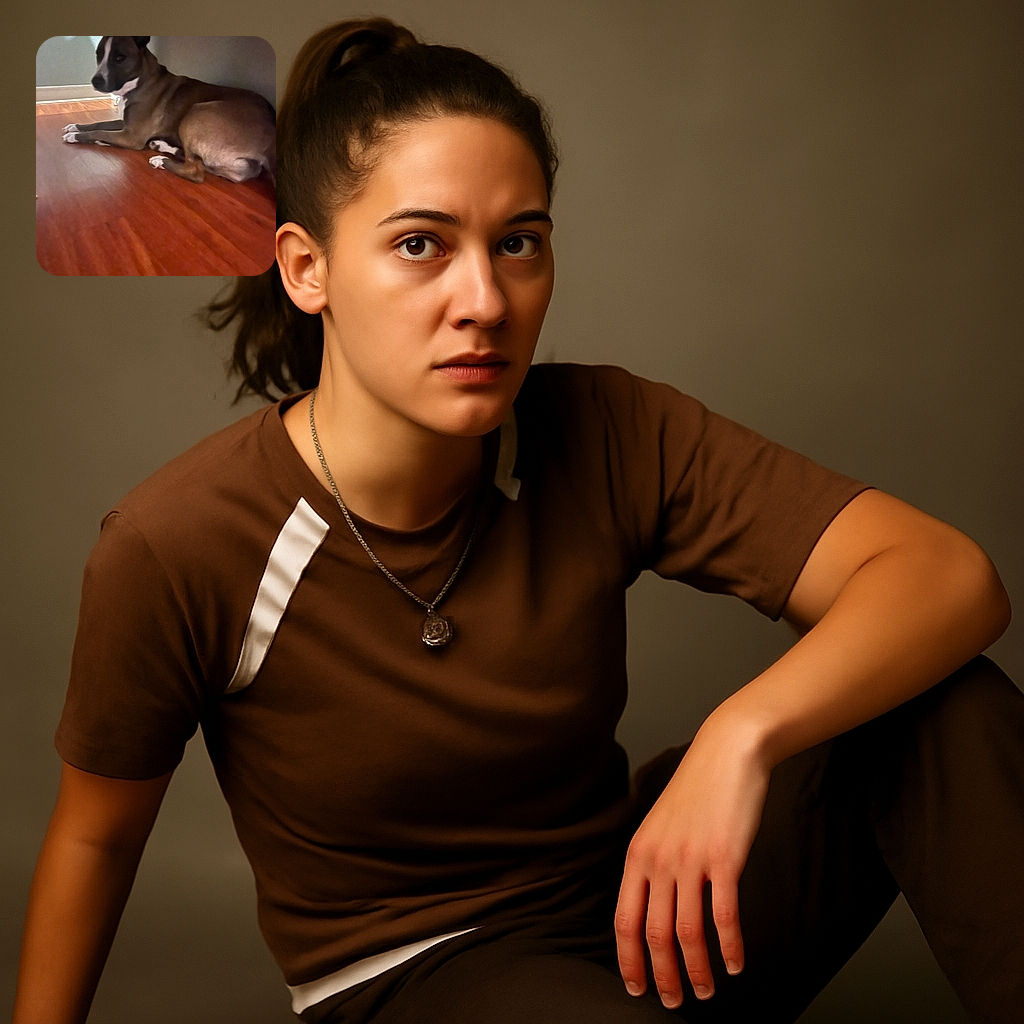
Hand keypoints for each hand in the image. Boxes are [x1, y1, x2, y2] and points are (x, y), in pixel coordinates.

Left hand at [614, 714, 771, 1008]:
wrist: (725, 753)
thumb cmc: (696, 791)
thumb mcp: (659, 825)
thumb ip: (653, 863)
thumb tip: (652, 907)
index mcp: (638, 854)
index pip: (624, 920)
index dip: (629, 960)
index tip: (636, 988)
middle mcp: (659, 860)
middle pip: (653, 934)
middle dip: (662, 976)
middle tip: (672, 1001)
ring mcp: (690, 860)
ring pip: (687, 933)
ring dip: (697, 970)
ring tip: (706, 991)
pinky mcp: (724, 859)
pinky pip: (724, 916)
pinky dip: (730, 947)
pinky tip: (736, 964)